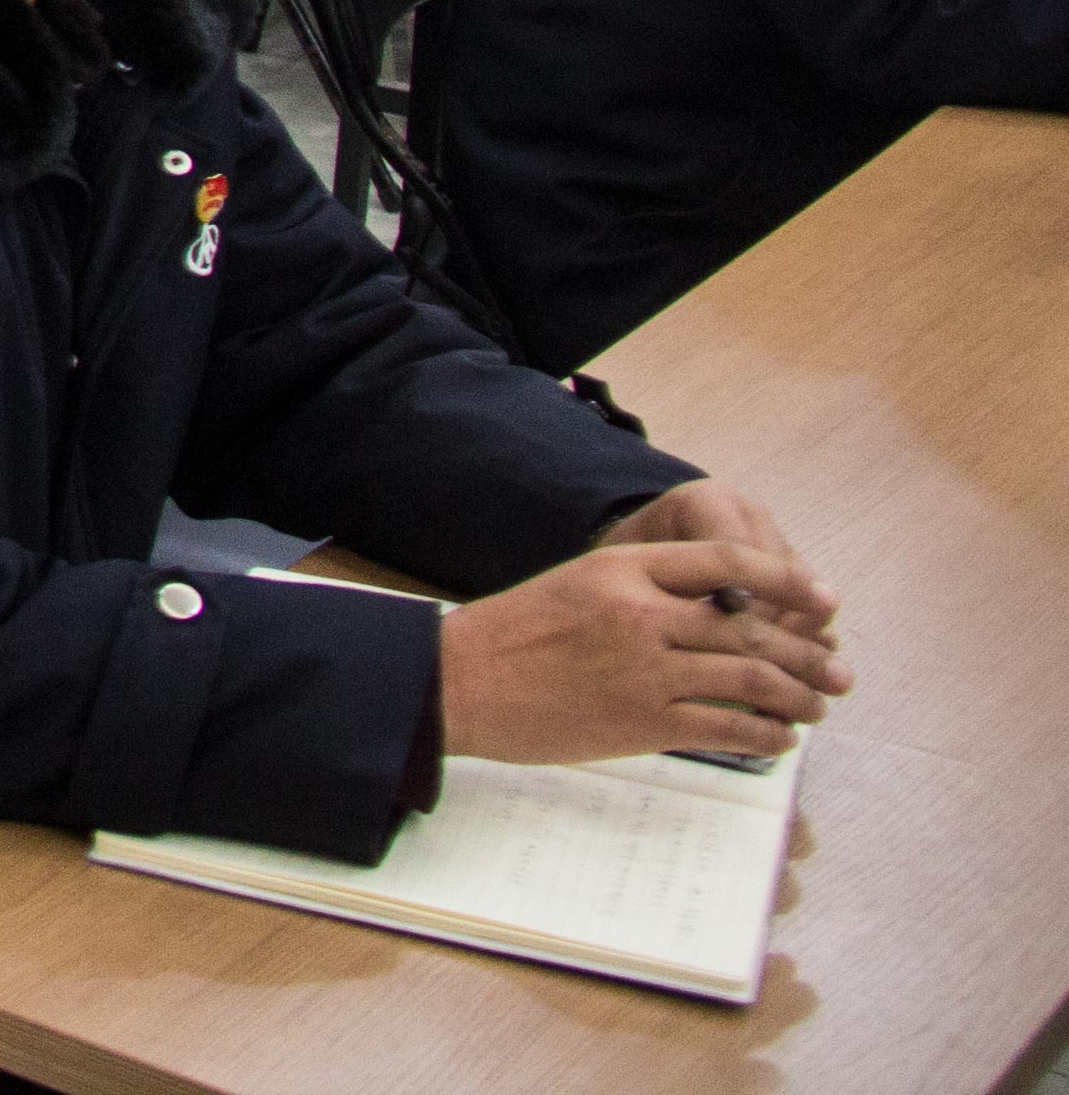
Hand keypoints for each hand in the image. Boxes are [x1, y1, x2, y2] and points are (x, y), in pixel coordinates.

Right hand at [445, 510, 845, 765]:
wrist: (460, 682)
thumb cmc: (513, 635)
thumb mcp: (577, 585)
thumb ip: (642, 593)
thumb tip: (716, 618)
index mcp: (624, 568)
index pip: (728, 561)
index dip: (786, 578)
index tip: (823, 597)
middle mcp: (642, 613)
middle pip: (752, 625)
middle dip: (808, 652)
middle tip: (840, 672)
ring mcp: (645, 669)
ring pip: (752, 677)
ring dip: (799, 696)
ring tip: (817, 708)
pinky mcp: (644, 721)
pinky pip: (728, 727)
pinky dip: (766, 734)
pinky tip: (780, 738)